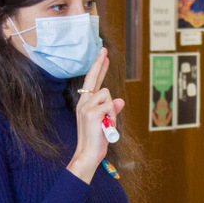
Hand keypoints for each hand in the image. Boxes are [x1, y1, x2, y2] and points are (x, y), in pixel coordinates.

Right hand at [66, 48, 124, 182]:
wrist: (87, 154)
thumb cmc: (97, 140)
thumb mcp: (106, 122)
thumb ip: (111, 109)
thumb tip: (119, 100)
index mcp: (85, 103)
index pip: (92, 81)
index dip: (99, 68)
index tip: (103, 55)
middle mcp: (84, 102)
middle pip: (93, 78)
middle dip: (99, 63)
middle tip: (104, 49)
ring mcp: (86, 106)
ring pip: (107, 94)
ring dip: (112, 109)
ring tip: (107, 123)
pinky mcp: (92, 112)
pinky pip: (110, 106)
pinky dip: (112, 116)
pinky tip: (106, 126)